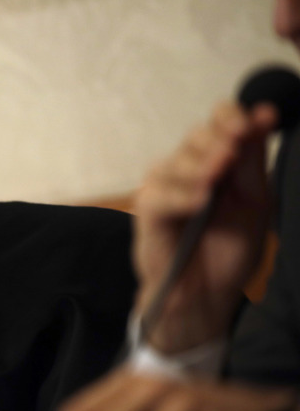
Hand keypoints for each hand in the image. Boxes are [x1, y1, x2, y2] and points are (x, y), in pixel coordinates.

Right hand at [134, 101, 276, 351]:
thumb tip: (264, 114)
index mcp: (215, 163)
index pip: (218, 122)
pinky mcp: (147, 213)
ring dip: (201, 168)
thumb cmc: (229, 251)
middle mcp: (185, 170)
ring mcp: (162, 189)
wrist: (207, 296)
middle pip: (196, 136)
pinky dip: (182, 197)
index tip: (260, 120)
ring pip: (177, 162)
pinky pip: (159, 196)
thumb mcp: (254, 202)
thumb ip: (253, 161)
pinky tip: (200, 202)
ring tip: (216, 186)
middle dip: (219, 141)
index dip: (233, 116)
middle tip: (234, 154)